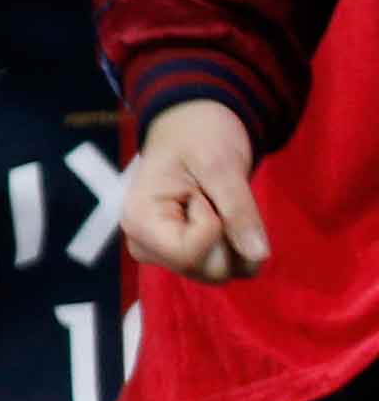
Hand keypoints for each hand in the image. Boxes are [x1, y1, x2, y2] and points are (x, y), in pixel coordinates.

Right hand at [125, 97, 270, 281]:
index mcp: (140, 220)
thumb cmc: (199, 135)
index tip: (205, 193)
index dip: (216, 227)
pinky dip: (237, 247)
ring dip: (235, 242)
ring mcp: (163, 254)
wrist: (193, 127)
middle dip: (229, 237)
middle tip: (214, 197)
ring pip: (219, 274)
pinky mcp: (182, 256)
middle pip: (206, 270)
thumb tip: (260, 255)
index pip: (189, 255)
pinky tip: (222, 217)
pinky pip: (225, 269)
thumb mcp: (221, 165)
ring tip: (218, 204)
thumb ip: (239, 210)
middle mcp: (145, 245)